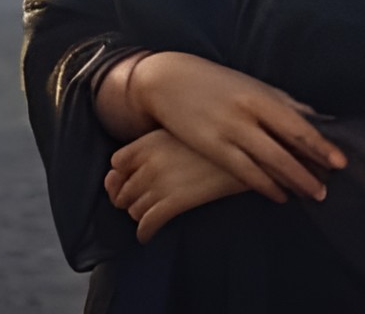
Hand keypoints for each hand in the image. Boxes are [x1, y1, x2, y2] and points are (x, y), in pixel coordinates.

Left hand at [105, 130, 248, 241]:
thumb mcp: (184, 130)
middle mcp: (150, 161)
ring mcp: (161, 183)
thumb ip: (155, 145)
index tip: (132, 179)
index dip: (122, 174)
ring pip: (134, 209)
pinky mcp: (174, 203)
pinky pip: (146, 225)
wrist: (248, 150)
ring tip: (154, 214)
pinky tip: (149, 235)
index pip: (117, 162)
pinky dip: (144, 233)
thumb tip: (123, 170)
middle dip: (130, 199)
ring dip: (140, 215)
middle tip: (145, 200)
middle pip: (123, 189)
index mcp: (151, 140)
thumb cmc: (218, 137)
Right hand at [132, 52, 345, 202]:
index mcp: (260, 94)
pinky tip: (280, 195)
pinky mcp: (211, 147)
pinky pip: (244, 173)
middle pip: (285, 148)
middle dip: (309, 170)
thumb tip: (317, 118)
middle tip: (328, 187)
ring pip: (267, 164)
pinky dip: (265, 186)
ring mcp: (227, 131)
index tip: (341, 161)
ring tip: (312, 194)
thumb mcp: (251, 85)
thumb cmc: (217, 82)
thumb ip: (283, 102)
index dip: (320, 145)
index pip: (297, 124)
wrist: (167, 80)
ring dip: (292, 182)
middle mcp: (246, 113)